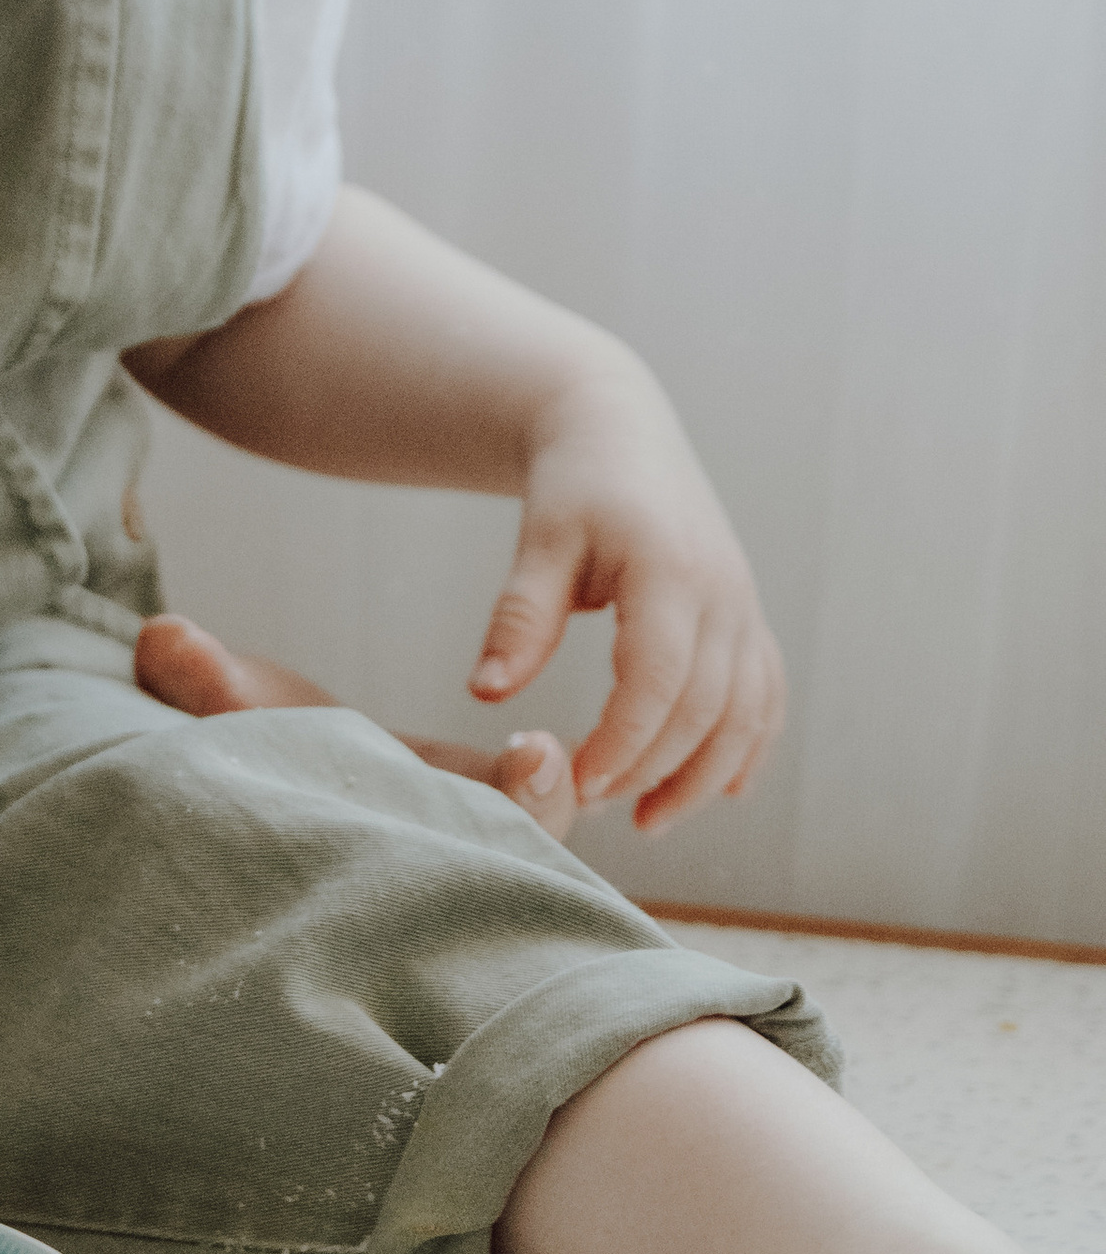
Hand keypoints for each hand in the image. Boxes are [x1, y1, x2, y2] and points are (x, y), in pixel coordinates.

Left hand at [473, 365, 782, 830]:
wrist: (622, 433)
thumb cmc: (574, 485)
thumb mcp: (540, 541)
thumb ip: (520, 616)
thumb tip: (487, 693)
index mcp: (670, 572)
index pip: (660, 680)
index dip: (625, 742)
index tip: (581, 783)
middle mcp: (724, 594)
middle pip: (707, 709)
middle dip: (656, 770)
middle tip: (597, 807)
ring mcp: (744, 607)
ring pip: (748, 713)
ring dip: (706, 775)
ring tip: (651, 820)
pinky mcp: (748, 617)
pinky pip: (766, 695)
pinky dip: (749, 746)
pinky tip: (721, 789)